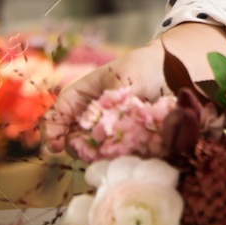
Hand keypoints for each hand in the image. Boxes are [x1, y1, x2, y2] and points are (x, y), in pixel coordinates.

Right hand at [43, 40, 167, 152]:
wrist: (172, 72)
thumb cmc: (144, 67)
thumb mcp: (126, 77)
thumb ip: (114, 101)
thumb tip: (104, 128)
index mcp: (82, 95)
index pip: (59, 113)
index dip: (52, 130)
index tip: (54, 146)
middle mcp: (91, 117)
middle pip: (72, 139)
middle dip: (77, 147)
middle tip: (90, 149)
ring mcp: (107, 132)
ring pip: (92, 152)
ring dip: (99, 154)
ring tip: (116, 148)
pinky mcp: (125, 144)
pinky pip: (116, 157)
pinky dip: (119, 158)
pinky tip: (132, 151)